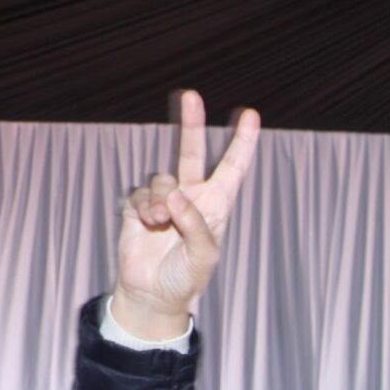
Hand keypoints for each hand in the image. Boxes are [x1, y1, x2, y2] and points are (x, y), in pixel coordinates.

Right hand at [111, 90, 261, 339]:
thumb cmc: (187, 278)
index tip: (251, 115)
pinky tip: (147, 224)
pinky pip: (141, 193)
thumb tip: (175, 194)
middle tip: (191, 96)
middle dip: (191, 124)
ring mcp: (164, 199)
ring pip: (161, 178)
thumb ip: (195, 225)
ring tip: (160, 223)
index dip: (242, 143)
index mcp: (216, 206)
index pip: (232, 168)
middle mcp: (192, 197)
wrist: (153, 293)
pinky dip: (144, 207)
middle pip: (191, 152)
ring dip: (160, 199)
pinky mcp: (139, 206)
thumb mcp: (203, 256)